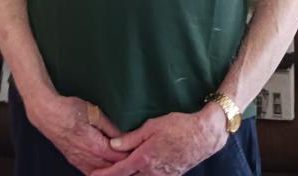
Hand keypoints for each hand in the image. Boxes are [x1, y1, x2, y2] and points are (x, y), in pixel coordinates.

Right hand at [24, 92, 127, 174]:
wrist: (47, 114)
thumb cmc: (69, 110)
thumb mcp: (94, 113)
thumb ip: (110, 127)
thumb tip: (123, 136)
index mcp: (95, 146)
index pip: (119, 157)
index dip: (131, 156)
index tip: (140, 151)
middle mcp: (87, 157)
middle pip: (111, 168)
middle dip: (124, 164)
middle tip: (135, 158)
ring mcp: (79, 161)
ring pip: (100, 173)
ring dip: (112, 169)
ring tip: (123, 164)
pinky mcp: (74, 160)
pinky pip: (89, 171)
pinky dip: (100, 172)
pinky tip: (106, 168)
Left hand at [90, 103, 226, 175]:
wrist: (204, 135)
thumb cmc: (178, 126)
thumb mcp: (152, 126)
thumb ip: (131, 138)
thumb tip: (113, 145)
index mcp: (144, 158)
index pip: (119, 171)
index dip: (105, 175)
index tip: (93, 175)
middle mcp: (152, 172)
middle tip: (102, 174)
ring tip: (121, 171)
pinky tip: (140, 172)